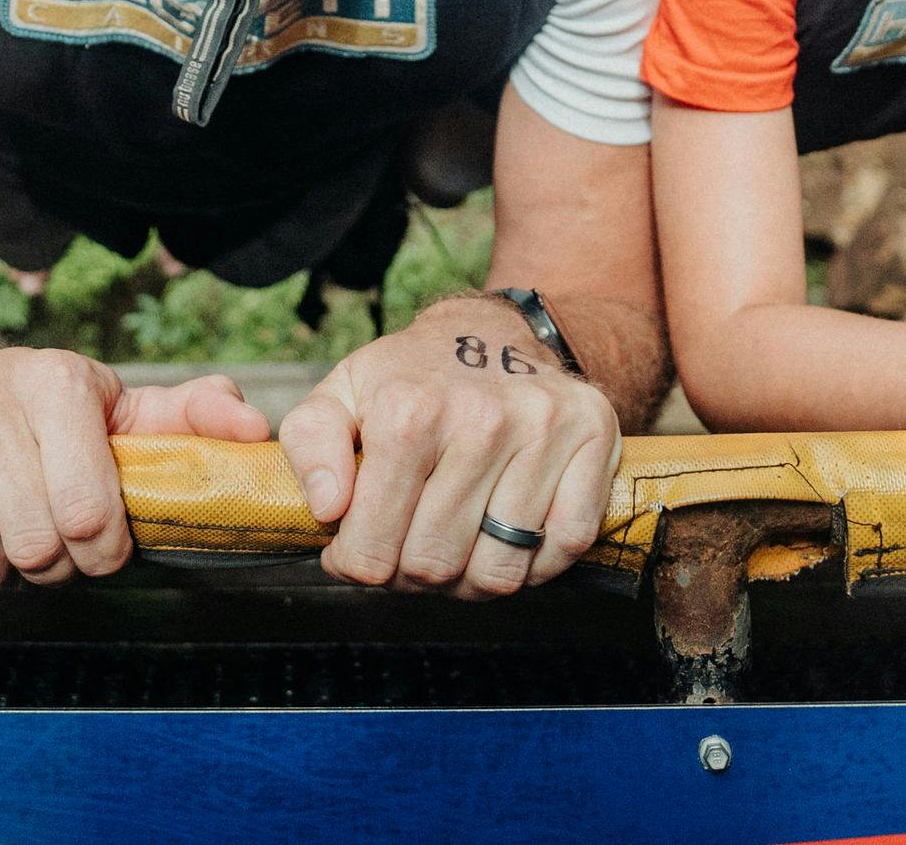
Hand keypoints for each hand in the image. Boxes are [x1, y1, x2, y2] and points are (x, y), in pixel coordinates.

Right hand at [0, 348, 269, 587]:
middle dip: (43, 565)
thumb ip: (190, 423)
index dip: (100, 555)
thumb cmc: (44, 409)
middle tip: (44, 551)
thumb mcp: (119, 409)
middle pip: (28, 540)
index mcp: (58, 380)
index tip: (97, 550)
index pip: (89, 514)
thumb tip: (254, 433)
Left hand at [276, 306, 618, 599]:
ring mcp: (544, 428)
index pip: (371, 550)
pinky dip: (535, 560)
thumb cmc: (411, 376)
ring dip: (472, 576)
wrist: (494, 328)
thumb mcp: (341, 393)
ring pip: (500, 572)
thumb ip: (311, 446)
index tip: (357, 549)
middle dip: (412, 573)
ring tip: (458, 541)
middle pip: (434, 567)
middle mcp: (480, 419)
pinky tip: (509, 530)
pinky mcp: (594, 436)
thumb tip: (328, 509)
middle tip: (409, 545)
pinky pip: (565, 547)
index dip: (356, 566)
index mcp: (408, 412)